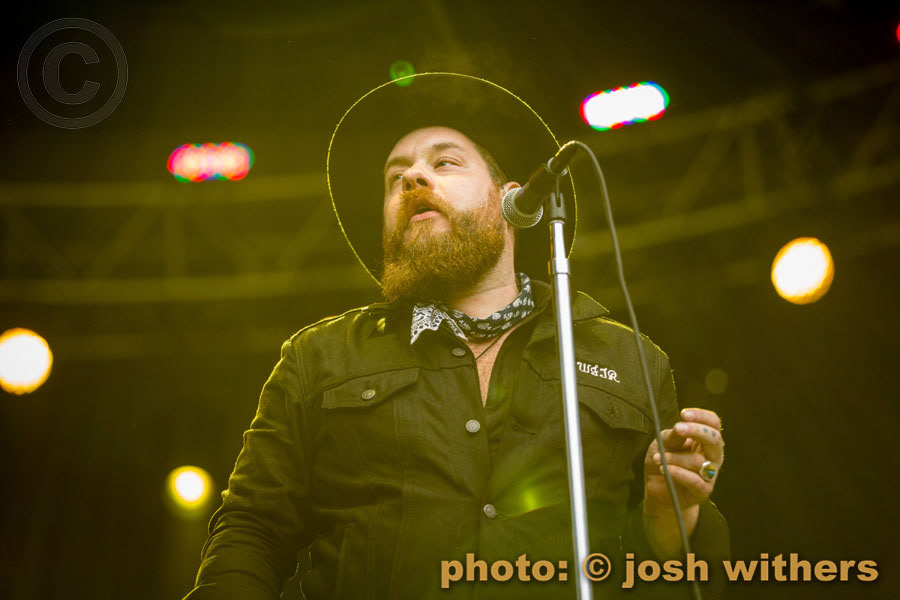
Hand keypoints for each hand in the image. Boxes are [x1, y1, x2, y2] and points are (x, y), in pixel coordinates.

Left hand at [642, 408, 723, 555]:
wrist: (657, 489)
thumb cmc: (663, 461)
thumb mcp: (663, 443)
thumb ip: (673, 435)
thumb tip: (680, 426)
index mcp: (705, 440)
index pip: (713, 423)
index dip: (702, 416)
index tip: (684, 414)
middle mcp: (712, 455)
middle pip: (715, 439)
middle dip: (696, 431)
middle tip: (678, 428)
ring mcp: (710, 474)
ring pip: (698, 460)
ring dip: (674, 457)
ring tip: (658, 458)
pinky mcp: (703, 490)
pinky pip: (694, 480)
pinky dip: (679, 473)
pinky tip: (666, 470)